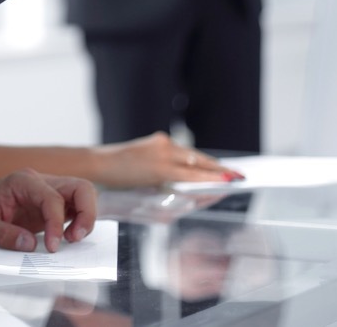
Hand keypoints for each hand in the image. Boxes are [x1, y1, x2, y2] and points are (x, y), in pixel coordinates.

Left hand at [0, 168, 96, 253]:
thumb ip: (3, 234)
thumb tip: (30, 244)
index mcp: (23, 181)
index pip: (52, 197)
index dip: (56, 223)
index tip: (52, 246)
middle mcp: (40, 182)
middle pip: (80, 187)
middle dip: (86, 213)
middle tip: (75, 238)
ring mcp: (48, 192)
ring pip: (83, 195)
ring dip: (85, 218)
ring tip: (72, 240)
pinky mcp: (52, 205)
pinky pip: (75, 209)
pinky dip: (79, 222)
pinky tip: (68, 238)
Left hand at [91, 132, 241, 187]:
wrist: (98, 165)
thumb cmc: (120, 187)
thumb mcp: (148, 197)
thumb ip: (173, 194)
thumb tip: (195, 195)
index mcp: (160, 169)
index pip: (195, 174)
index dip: (215, 178)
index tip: (232, 181)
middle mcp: (163, 152)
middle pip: (198, 160)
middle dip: (219, 168)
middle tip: (238, 175)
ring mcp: (161, 143)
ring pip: (191, 153)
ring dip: (208, 163)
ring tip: (226, 172)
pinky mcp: (158, 139)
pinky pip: (181, 149)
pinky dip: (193, 158)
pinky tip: (203, 164)